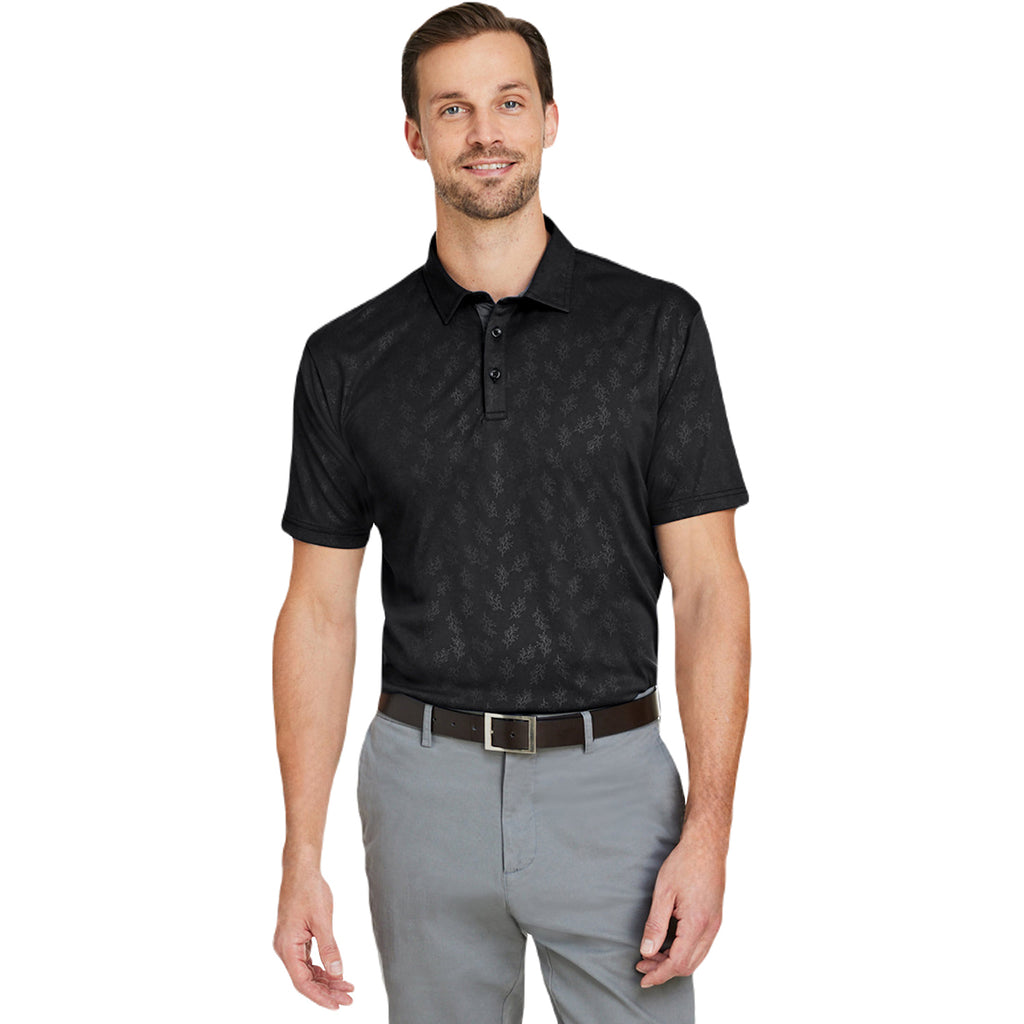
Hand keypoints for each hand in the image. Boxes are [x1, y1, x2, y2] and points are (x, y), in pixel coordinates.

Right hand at [273, 866, 354, 1008]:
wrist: (300, 870)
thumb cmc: (309, 890)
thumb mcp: (323, 920)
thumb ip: (330, 949)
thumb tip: (338, 974)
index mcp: (287, 947)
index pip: (302, 982)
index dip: (320, 996)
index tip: (337, 1005)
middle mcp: (284, 949)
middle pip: (305, 980)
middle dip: (327, 991)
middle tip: (349, 998)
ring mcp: (289, 944)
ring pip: (307, 971)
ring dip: (326, 980)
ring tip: (347, 988)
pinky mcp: (295, 938)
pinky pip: (307, 960)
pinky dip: (321, 968)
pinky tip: (336, 973)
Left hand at [635, 830, 725, 986]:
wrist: (707, 845)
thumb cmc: (684, 863)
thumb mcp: (663, 892)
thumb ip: (655, 924)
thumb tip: (647, 951)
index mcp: (697, 923)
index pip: (678, 963)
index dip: (659, 974)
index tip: (643, 979)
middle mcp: (711, 928)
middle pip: (688, 965)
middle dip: (664, 970)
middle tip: (641, 965)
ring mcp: (716, 924)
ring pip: (696, 958)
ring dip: (674, 962)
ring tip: (651, 956)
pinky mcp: (715, 919)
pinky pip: (701, 946)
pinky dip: (684, 952)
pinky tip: (668, 944)